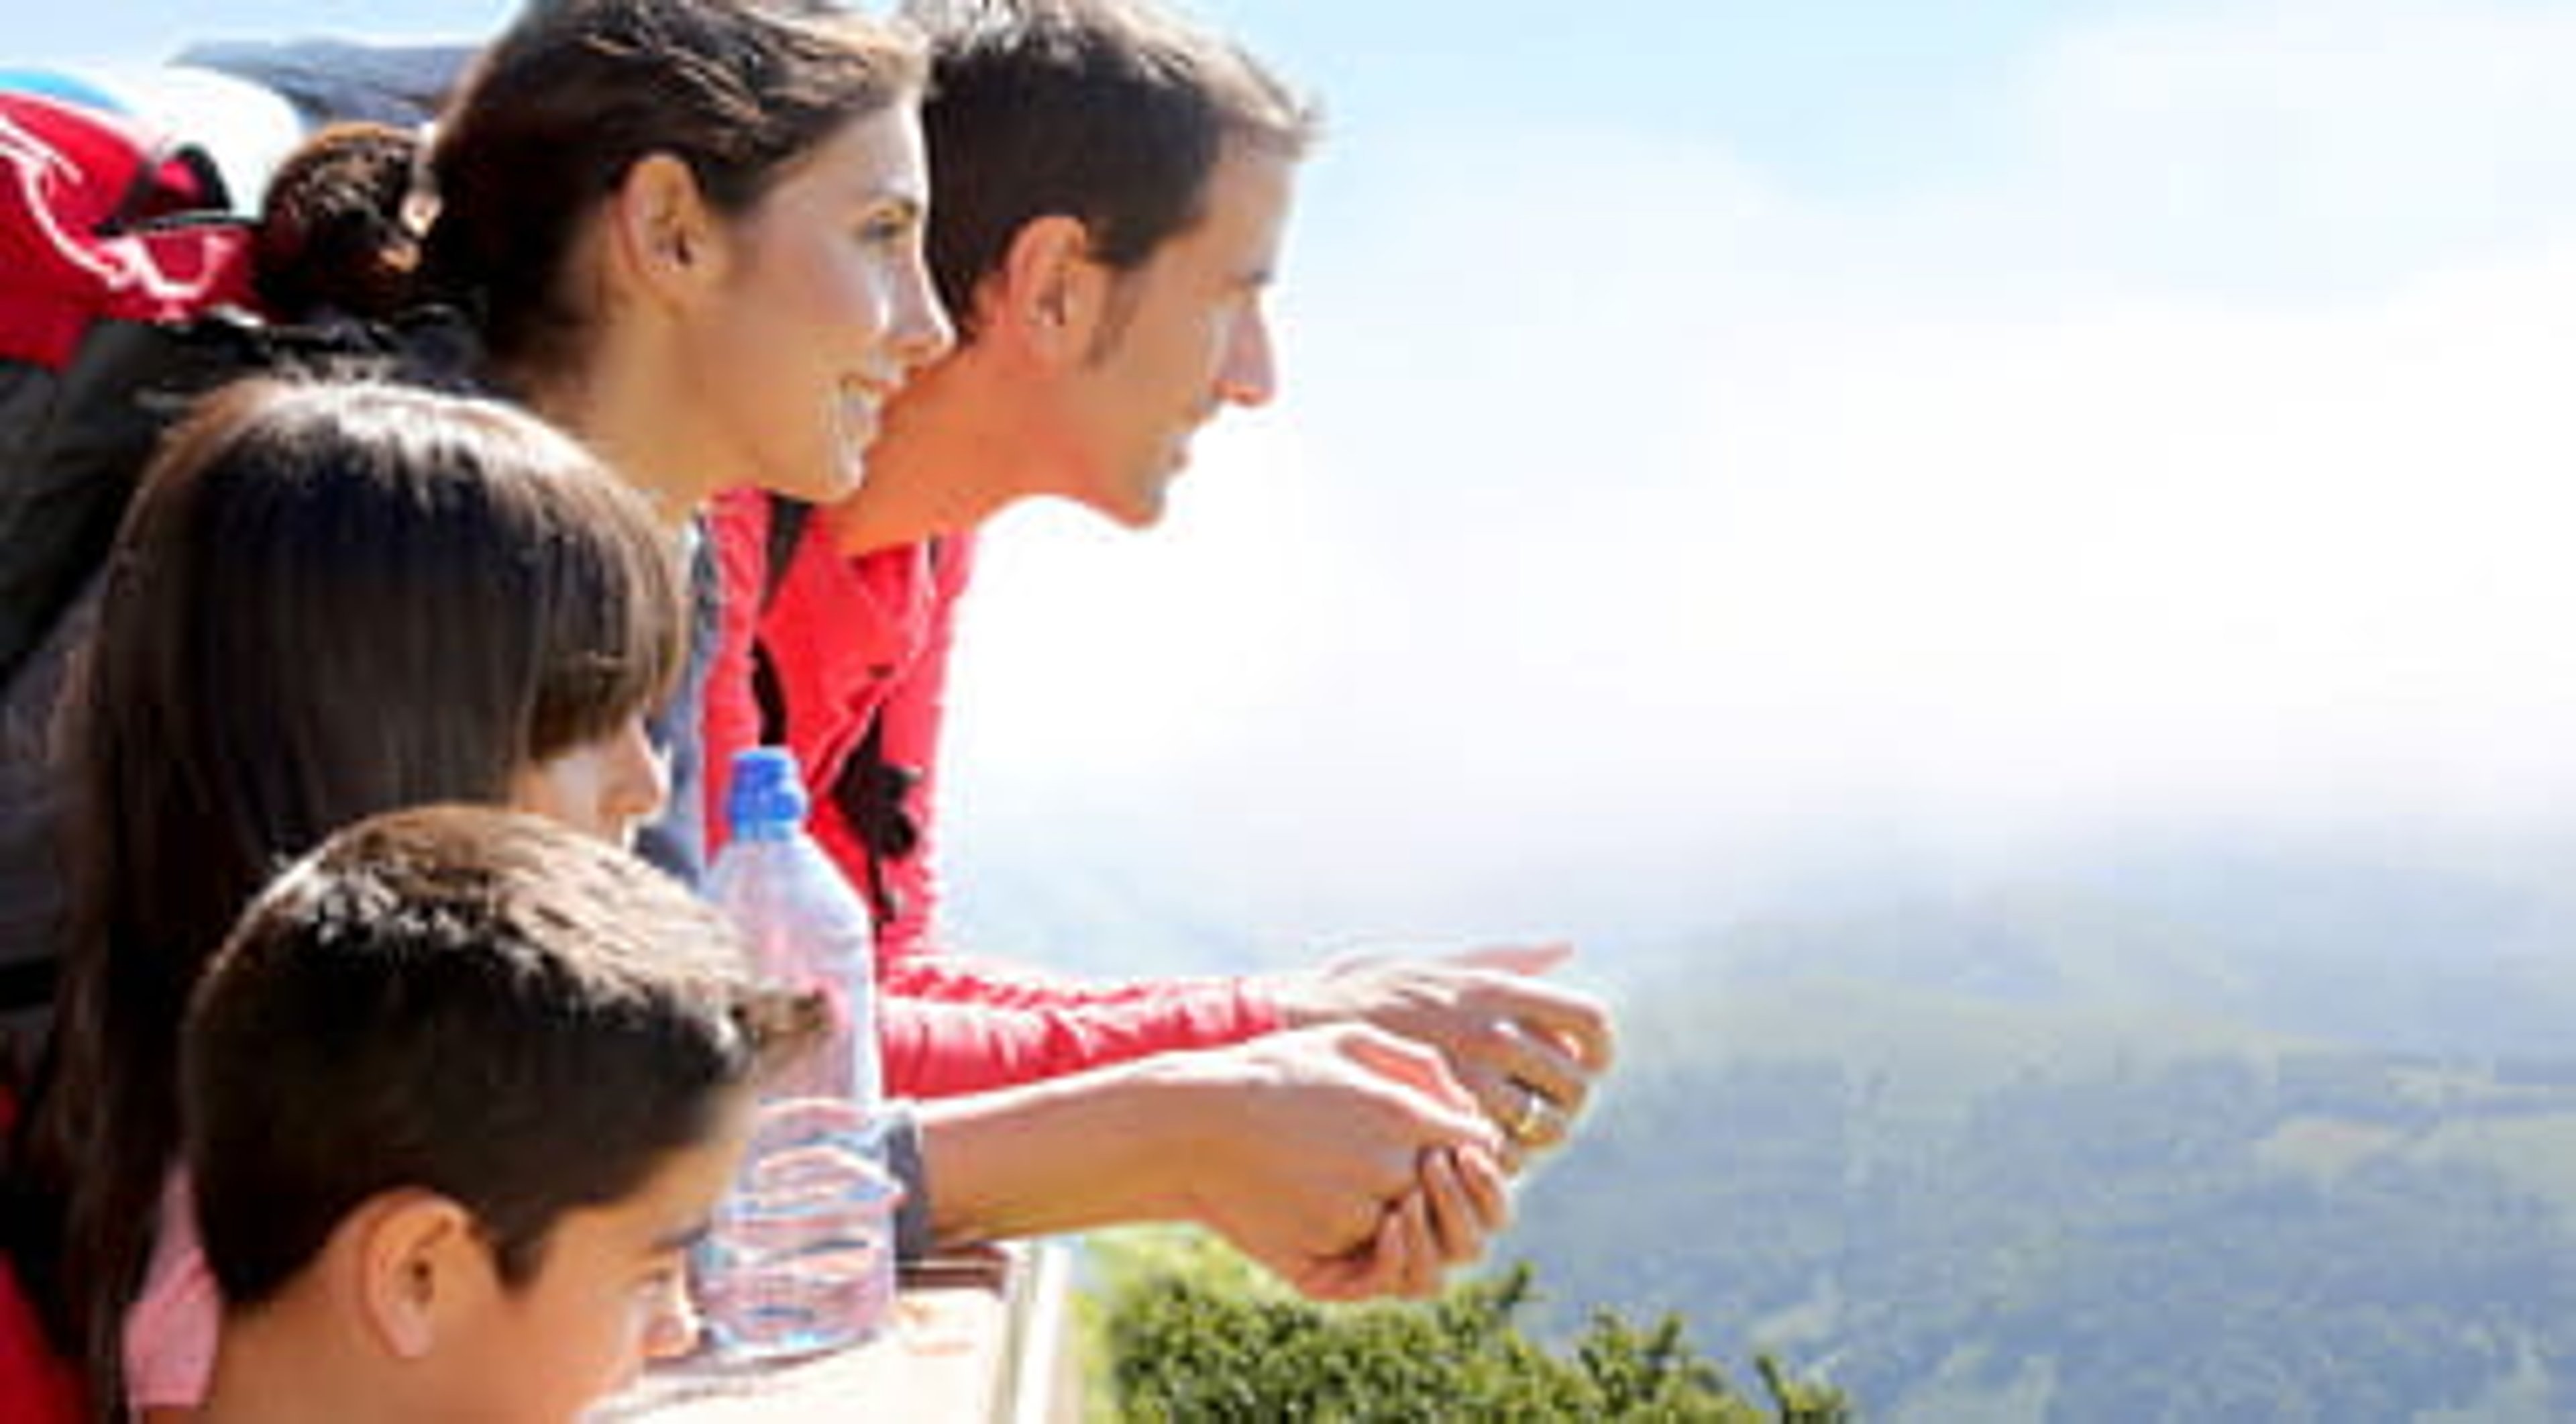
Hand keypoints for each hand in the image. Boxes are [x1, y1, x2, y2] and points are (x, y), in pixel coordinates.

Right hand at [1169, 1025, 1501, 1297]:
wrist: (1196, 1123)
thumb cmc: (1274, 1071)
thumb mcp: (1347, 1040)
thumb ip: (1418, 1065)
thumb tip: (1466, 1104)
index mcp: (1401, 1114)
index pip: (1480, 1144)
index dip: (1473, 1146)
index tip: (1450, 1140)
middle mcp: (1389, 1168)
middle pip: (1457, 1194)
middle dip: (1451, 1186)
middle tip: (1424, 1171)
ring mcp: (1358, 1214)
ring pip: (1425, 1237)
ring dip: (1421, 1224)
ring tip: (1391, 1199)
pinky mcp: (1327, 1250)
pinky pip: (1381, 1265)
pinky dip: (1384, 1251)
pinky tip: (1366, 1223)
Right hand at [1266, 942, 1615, 1154]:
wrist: (1289, 1029)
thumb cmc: (1364, 994)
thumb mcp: (1434, 964)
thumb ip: (1502, 960)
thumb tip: (1564, 947)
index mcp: (1495, 990)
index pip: (1591, 1024)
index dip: (1597, 1052)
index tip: (1583, 1065)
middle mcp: (1490, 1031)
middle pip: (1576, 1085)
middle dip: (1565, 1104)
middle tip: (1539, 1110)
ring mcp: (1467, 1080)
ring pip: (1541, 1128)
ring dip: (1531, 1138)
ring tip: (1502, 1133)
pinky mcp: (1440, 1125)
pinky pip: (1496, 1157)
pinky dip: (1492, 1162)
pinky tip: (1465, 1149)